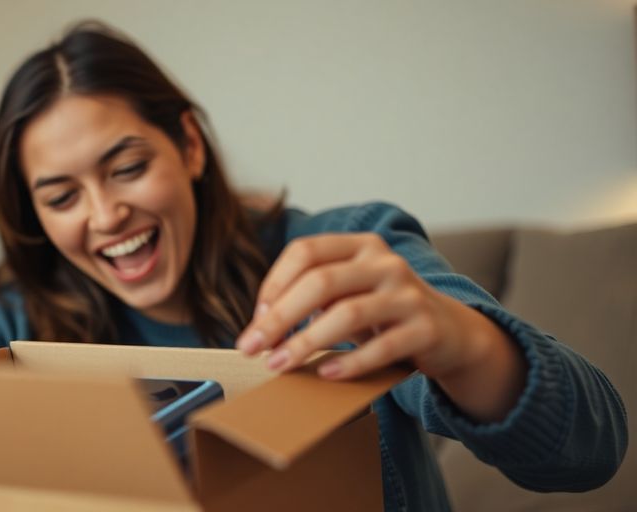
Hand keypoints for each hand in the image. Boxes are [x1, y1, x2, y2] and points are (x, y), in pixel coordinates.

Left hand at [235, 233, 524, 419]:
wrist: (450, 333)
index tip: (255, 320)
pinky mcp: (426, 328)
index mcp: (359, 245)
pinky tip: (327, 373)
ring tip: (280, 365)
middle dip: (279, 318)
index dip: (273, 284)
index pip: (305, 251)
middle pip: (320, 282)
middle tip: (252, 347)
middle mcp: (384, 262)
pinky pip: (382, 346)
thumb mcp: (348, 293)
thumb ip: (311, 296)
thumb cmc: (383, 313)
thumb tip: (259, 325)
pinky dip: (351, 362)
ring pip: (347, 314)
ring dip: (306, 342)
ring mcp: (408, 293)